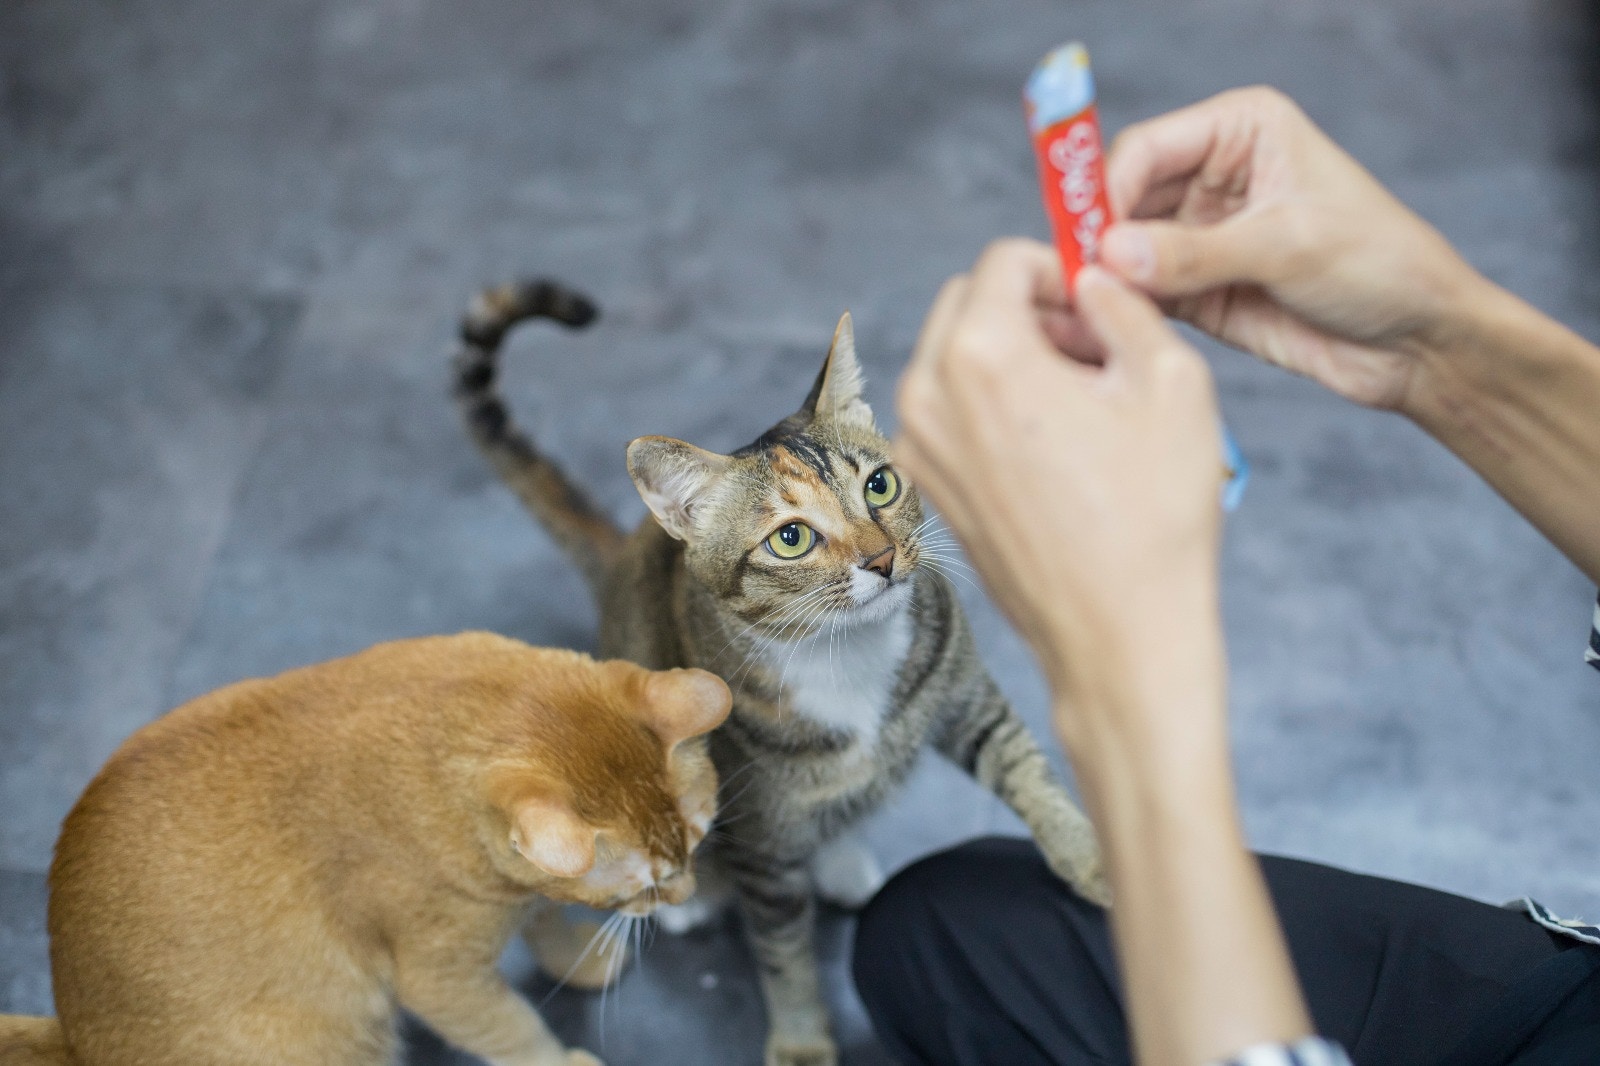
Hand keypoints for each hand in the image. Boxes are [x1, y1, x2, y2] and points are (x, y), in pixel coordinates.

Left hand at [894, 239, 1224, 742]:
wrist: (1119, 635)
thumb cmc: (1153, 517)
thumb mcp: (1171, 379)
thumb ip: (1122, 304)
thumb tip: (1091, 279)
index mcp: (980, 356)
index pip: (1003, 260)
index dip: (1060, 268)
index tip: (1099, 305)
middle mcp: (927, 396)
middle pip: (968, 303)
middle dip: (1031, 309)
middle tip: (1098, 351)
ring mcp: (917, 447)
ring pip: (953, 357)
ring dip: (1012, 355)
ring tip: (1084, 403)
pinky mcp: (924, 486)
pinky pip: (950, 410)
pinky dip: (992, 403)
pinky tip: (1055, 444)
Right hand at [1101, 86, 1480, 410]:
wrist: (1416, 341)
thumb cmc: (1377, 265)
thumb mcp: (1287, 247)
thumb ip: (1195, 253)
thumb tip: (1111, 254)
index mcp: (1240, 130)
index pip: (1145, 149)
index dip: (1108, 191)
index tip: (1087, 241)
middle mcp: (1212, 175)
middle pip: (1122, 198)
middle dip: (1097, 238)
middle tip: (1074, 280)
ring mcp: (1200, 235)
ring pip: (1123, 250)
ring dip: (1103, 278)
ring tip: (1086, 308)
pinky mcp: (1196, 289)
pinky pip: (1139, 293)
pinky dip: (1120, 309)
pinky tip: (1105, 325)